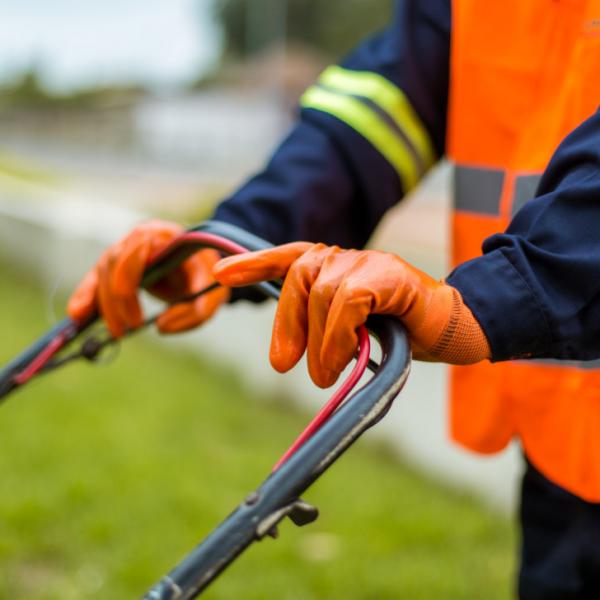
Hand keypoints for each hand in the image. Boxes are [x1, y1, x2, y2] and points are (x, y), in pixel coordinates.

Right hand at [68, 220, 228, 336]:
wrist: (201, 266)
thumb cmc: (207, 276)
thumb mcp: (215, 293)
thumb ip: (197, 311)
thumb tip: (161, 327)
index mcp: (164, 236)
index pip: (137, 246)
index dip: (129, 276)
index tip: (132, 307)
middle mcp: (139, 238)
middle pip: (114, 262)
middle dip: (116, 299)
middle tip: (129, 329)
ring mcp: (125, 251)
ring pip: (102, 273)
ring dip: (105, 305)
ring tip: (118, 332)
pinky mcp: (116, 267)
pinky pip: (94, 279)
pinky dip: (85, 297)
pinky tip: (77, 316)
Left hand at [213, 242, 489, 387]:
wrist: (453, 331)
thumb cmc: (399, 334)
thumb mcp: (350, 334)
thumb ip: (320, 333)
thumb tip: (289, 358)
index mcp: (334, 267)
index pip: (288, 257)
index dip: (253, 262)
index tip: (220, 273)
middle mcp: (347, 257)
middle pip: (298, 275)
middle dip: (286, 323)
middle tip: (284, 365)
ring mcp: (370, 261)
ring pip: (322, 290)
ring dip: (318, 340)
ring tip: (324, 375)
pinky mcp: (391, 273)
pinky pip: (348, 299)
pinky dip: (339, 334)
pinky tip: (345, 357)